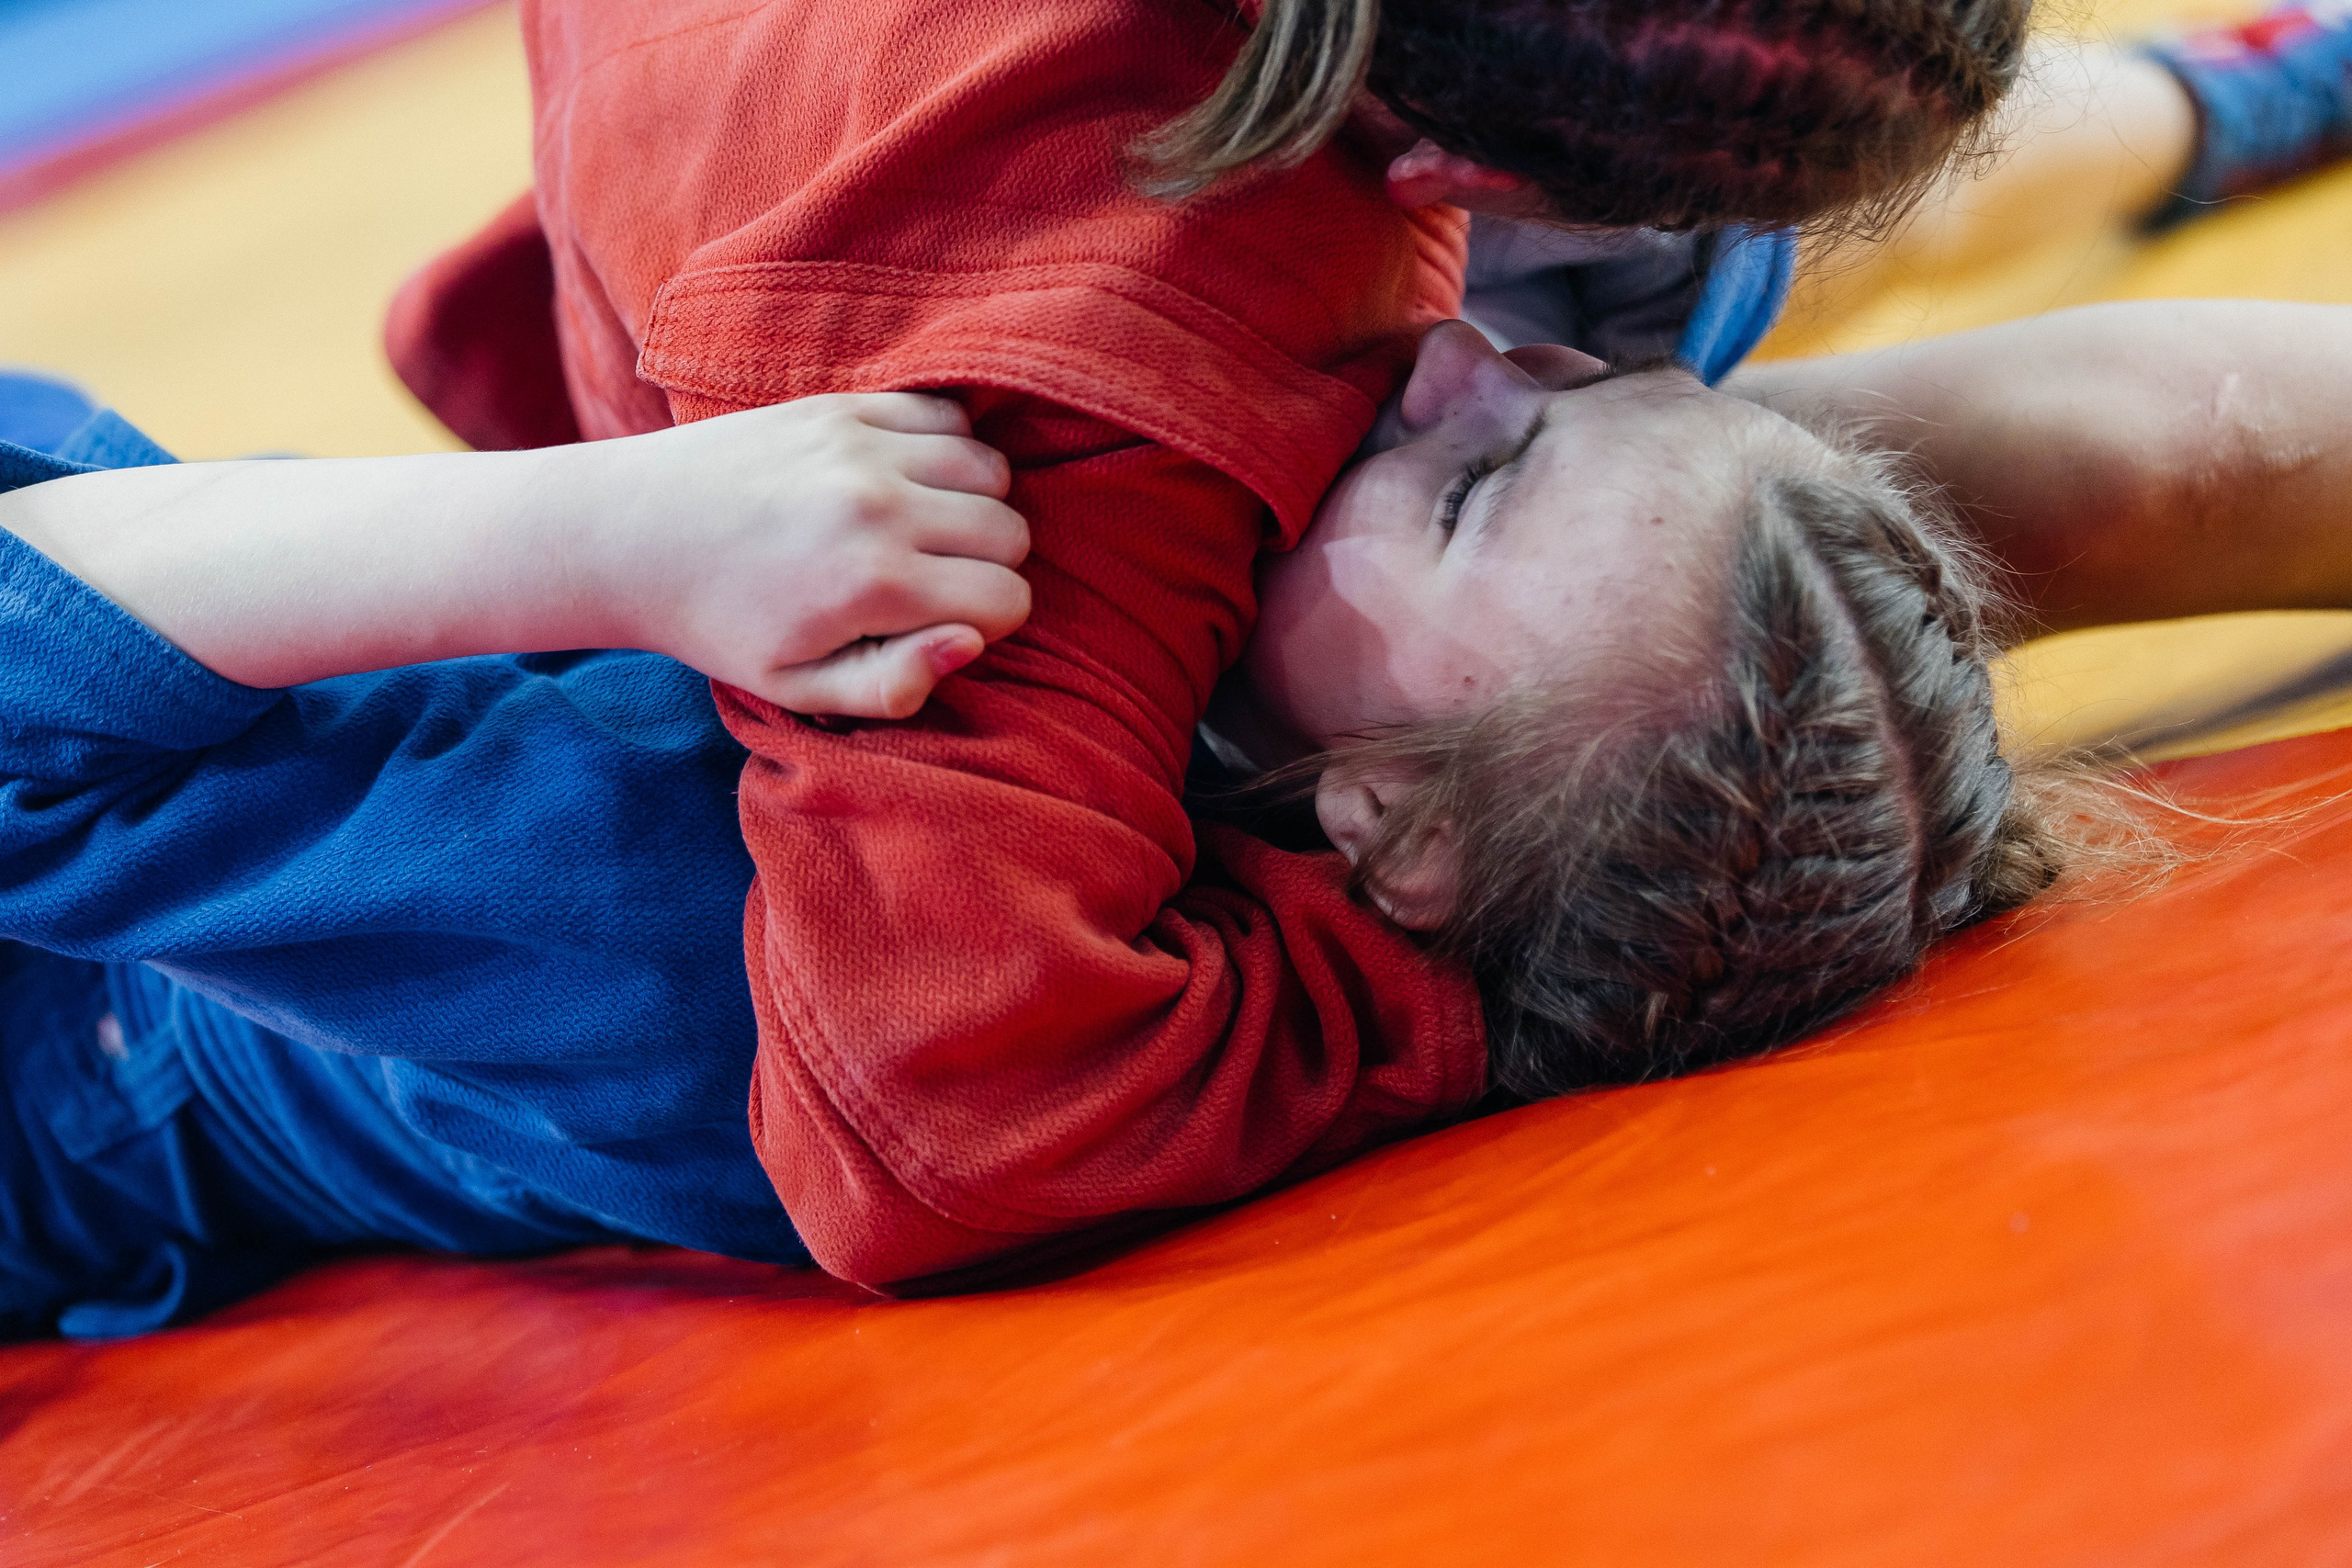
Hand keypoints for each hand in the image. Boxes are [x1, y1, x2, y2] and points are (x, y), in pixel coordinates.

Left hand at [572, 393, 1030, 718]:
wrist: (629, 536)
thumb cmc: (719, 625)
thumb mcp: (795, 688)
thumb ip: (893, 684)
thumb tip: (971, 642)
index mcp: (872, 585)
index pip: (1006, 598)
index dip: (985, 622)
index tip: (937, 625)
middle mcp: (877, 505)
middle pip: (1010, 531)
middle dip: (987, 565)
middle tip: (934, 582)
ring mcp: (860, 446)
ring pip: (990, 468)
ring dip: (975, 504)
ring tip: (927, 530)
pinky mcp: (841, 406)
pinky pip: (947, 415)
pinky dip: (946, 448)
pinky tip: (908, 481)